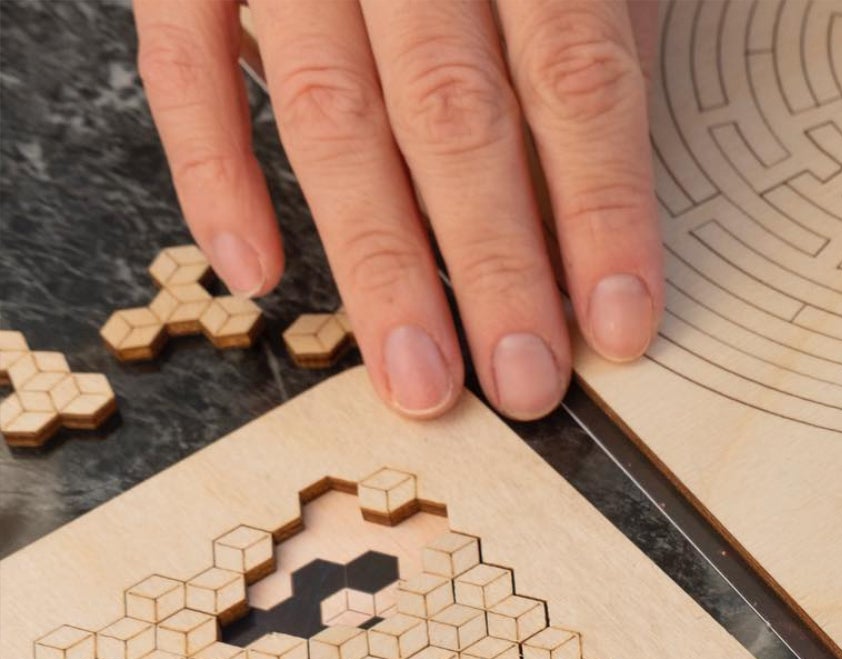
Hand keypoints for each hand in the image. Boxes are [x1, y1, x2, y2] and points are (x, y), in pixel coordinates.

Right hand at [133, 0, 663, 421]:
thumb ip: (585, 51)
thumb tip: (590, 230)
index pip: (574, 74)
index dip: (600, 206)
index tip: (619, 323)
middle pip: (453, 110)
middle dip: (493, 264)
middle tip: (524, 382)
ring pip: (330, 108)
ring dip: (379, 261)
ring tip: (420, 378)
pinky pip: (182, 60)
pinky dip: (214, 168)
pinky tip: (256, 273)